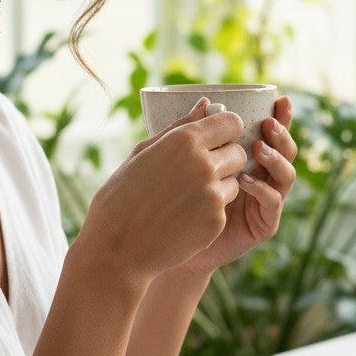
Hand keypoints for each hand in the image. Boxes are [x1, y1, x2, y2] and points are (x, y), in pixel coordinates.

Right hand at [78, 98, 247, 285]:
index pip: (232, 123)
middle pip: (239, 152)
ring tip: (185, 197)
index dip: (226, 130)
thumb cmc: (120, 197)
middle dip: (226, 158)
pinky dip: (210, 211)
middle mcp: (204, 164)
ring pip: (235, 181)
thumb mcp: (142, 153)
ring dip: (219, 185)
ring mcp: (213, 195)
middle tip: (199, 170)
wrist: (116, 250)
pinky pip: (224, 208)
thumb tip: (206, 104)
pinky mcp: (216, 222)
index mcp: (184, 141)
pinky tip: (182, 217)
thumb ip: (179, 127)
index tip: (216, 138)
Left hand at [179, 95, 297, 276]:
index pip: (269, 135)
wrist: (168, 242)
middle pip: (285, 152)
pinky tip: (245, 181)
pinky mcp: (262, 225)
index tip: (279, 99)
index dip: (280, 116)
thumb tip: (204, 102)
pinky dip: (262, 190)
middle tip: (267, 125)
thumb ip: (194, 132)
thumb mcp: (181, 159)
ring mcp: (264, 202)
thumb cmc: (174, 198)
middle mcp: (262, 178)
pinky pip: (273, 204)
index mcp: (247, 160)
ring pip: (286, 176)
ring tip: (257, 149)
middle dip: (281, 135)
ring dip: (275, 160)